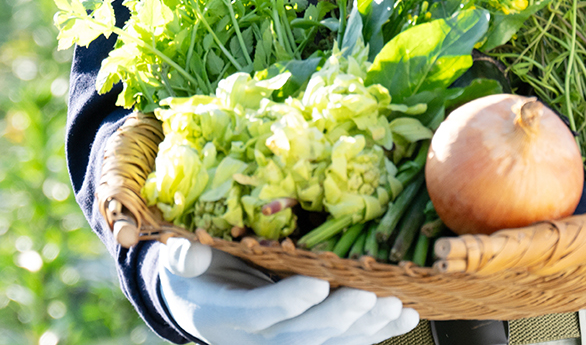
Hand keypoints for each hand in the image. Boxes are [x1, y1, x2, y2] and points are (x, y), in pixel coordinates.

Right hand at [152, 238, 419, 344]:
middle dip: (340, 317)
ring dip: (367, 329)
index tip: (318, 282)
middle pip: (303, 335)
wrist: (197, 306)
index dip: (289, 301)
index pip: (261, 314)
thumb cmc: (194, 275)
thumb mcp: (182, 263)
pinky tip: (404, 318)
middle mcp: (257, 341)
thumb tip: (185, 251)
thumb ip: (185, 258)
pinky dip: (376, 333)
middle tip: (370, 296)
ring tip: (396, 307)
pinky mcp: (306, 344)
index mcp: (225, 317)